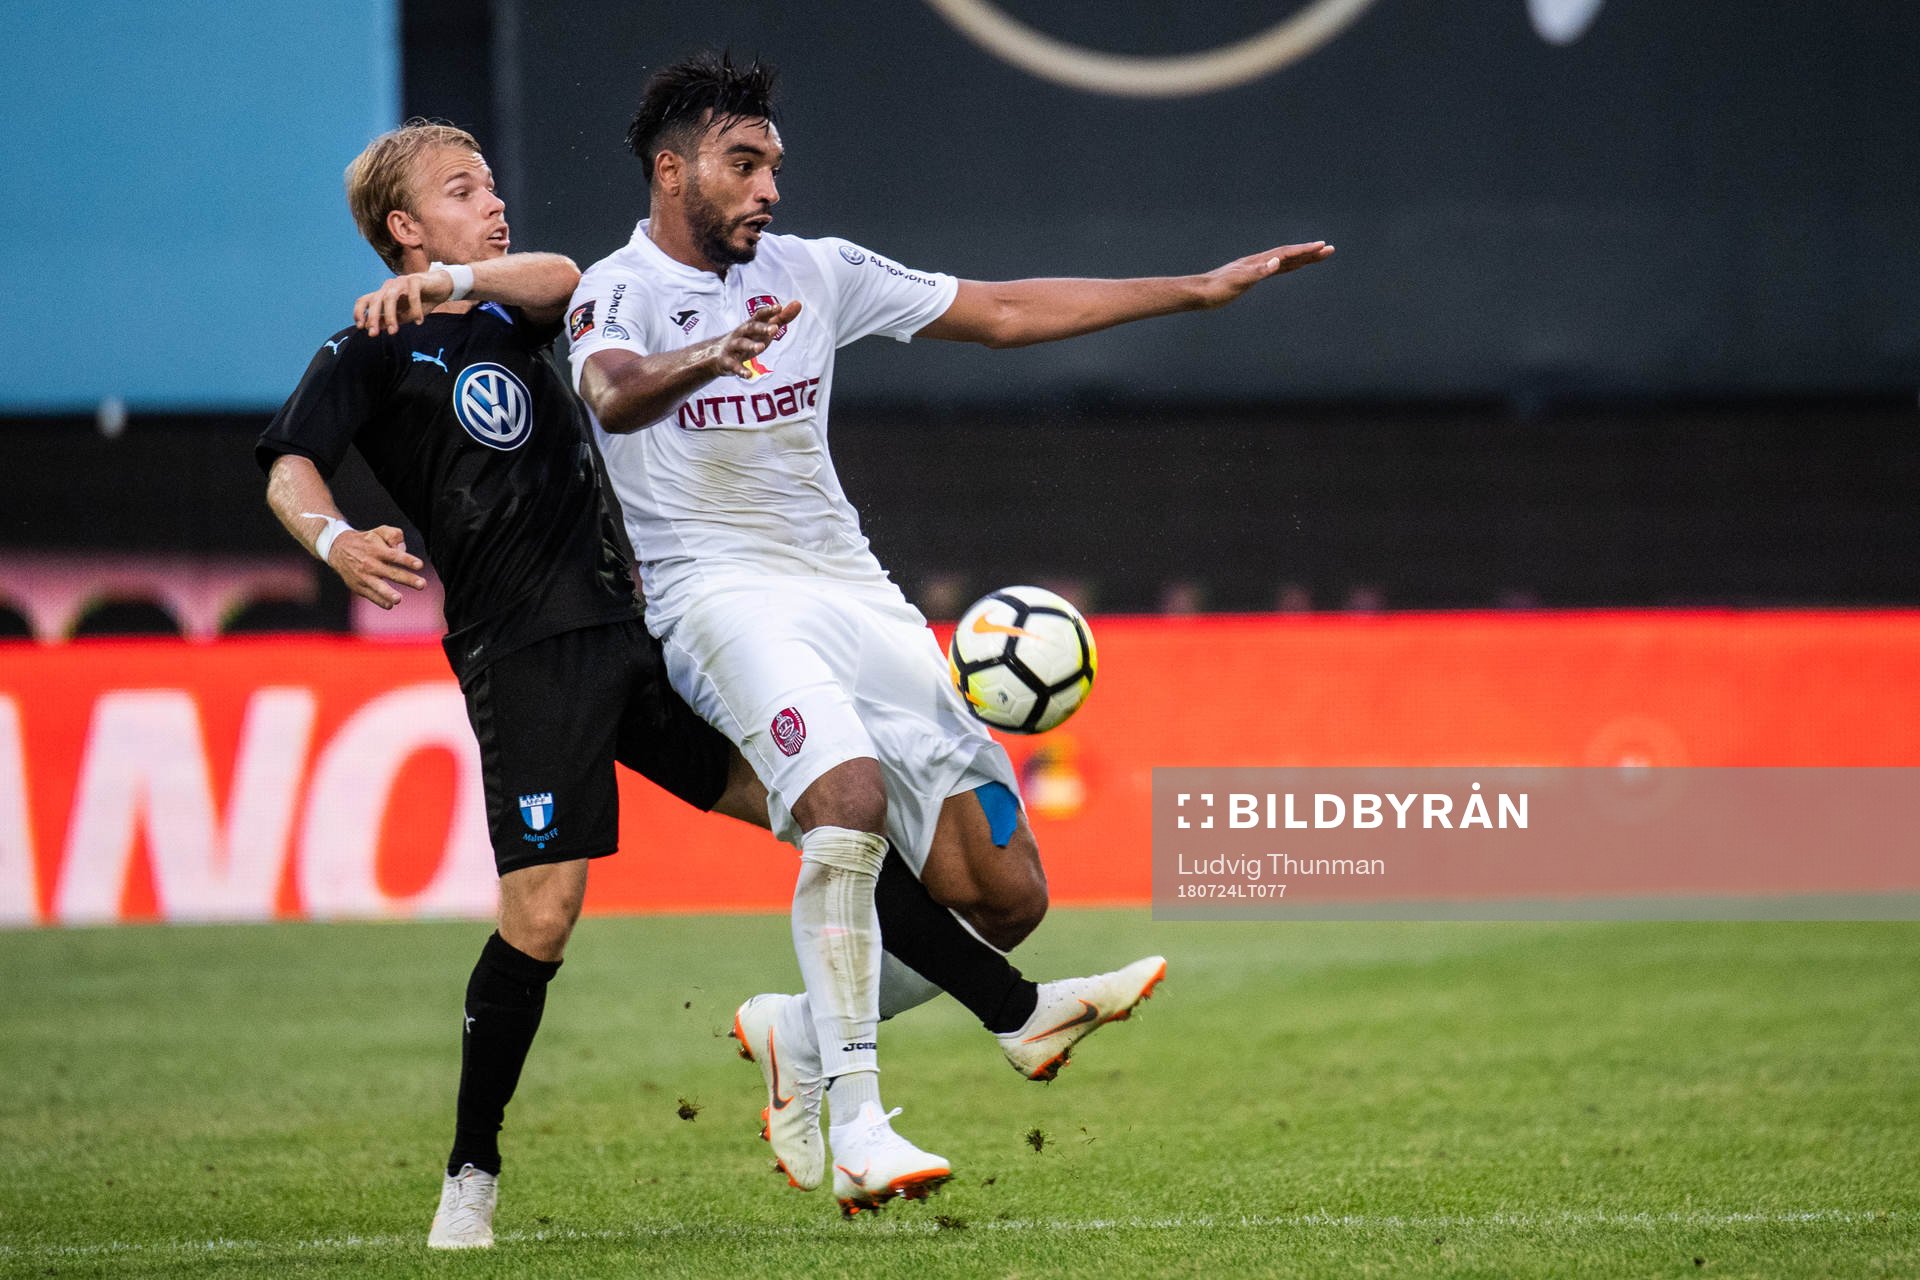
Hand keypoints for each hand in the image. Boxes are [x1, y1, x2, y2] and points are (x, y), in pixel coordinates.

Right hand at [327, 525, 426, 608]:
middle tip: (422, 584)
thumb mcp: (379, 531)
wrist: (337, 549)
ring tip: (398, 599)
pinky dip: (379, 601)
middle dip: (407, 579)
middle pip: (391, 572)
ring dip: (388, 593)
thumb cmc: (366, 541)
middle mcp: (370, 564)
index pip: (395, 556)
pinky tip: (389, 605)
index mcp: (376, 550)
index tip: (420, 565)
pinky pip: (370, 595)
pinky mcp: (358, 586)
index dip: (407, 560)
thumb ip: (394, 535)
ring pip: (378, 586)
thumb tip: (403, 548)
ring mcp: (363, 576)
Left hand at [354, 270, 455, 335]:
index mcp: (384, 294)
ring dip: (389, 315)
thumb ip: (391, 320)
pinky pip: (412, 296)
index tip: (361, 327)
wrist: (441, 287)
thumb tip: (378, 328)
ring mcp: (401, 281)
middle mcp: (389, 286)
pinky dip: (414, 309)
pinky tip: (418, 322)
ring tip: (393, 331)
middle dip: (372, 318)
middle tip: (373, 334)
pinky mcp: (415, 280)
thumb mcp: (405, 315)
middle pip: (375, 300)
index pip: (364, 300)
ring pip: (390, 297)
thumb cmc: (422, 301)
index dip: (359, 313)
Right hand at [708, 300, 802, 378]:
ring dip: (751, 345)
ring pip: (741, 344)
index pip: (759, 315)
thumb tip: (798, 304)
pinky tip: (749, 375)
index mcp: (750, 325)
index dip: (768, 311)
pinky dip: (741, 370)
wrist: (717, 355)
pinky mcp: (727, 362)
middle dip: (761, 328)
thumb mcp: (764, 330)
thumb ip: (781, 318)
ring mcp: (733, 347)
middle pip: (750, 328)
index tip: (779, 307)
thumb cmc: (747, 340)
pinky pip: (734, 366)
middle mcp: (741, 334)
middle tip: (775, 329)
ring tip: (761, 348)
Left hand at [1193, 242, 1333, 307]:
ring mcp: (1256, 268)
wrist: (1200, 292)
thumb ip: (1258, 272)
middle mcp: (1259, 262)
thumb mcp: (1238, 281)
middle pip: (1289, 255)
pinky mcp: (1252, 277)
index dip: (1305, 251)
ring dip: (1301, 258)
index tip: (1322, 247)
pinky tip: (1291, 266)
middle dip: (1310, 253)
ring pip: (1284, 261)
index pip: (1287, 253)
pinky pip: (1275, 270)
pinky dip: (1287, 267)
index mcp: (1259, 262)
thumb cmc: (1218, 288)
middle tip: (1330, 249)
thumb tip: (1277, 262)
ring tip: (1318, 255)